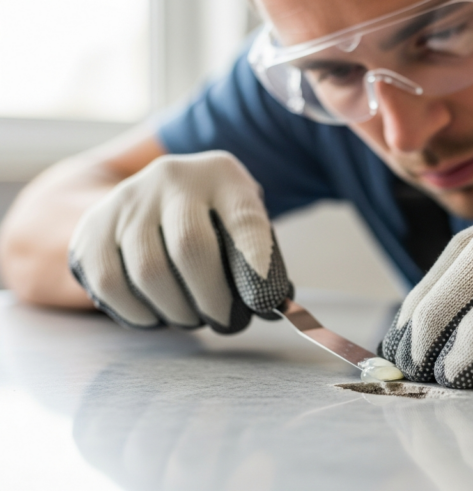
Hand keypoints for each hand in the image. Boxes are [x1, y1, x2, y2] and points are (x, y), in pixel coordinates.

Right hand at [69, 151, 291, 333]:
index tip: (264, 303)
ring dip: (176, 310)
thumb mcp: (244, 224)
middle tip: (223, 322)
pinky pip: (109, 282)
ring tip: (191, 317)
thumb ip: (260, 261)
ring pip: (148, 270)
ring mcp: (128, 199)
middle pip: (190, 248)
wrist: (154, 192)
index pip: (245, 220)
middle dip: (212, 300)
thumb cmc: (214, 220)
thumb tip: (275, 308)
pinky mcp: (93, 226)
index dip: (255, 263)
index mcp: (222, 175)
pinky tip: (156, 315)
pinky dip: (137, 312)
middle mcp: (173, 178)